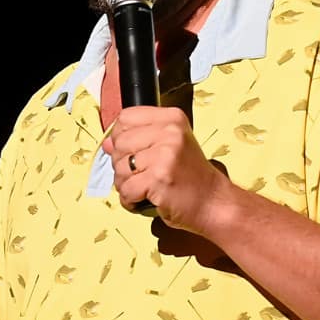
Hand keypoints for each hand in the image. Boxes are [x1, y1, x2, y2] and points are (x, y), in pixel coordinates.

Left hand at [100, 105, 229, 234]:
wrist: (213, 202)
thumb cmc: (191, 176)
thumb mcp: (169, 147)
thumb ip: (138, 140)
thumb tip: (106, 143)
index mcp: (172, 118)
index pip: (126, 117)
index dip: (121, 136)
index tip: (132, 151)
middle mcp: (170, 132)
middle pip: (119, 142)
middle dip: (121, 163)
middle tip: (139, 174)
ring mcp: (165, 155)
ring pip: (119, 167)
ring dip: (124, 184)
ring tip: (143, 188)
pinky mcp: (159, 179)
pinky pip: (126, 189)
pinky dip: (129, 200)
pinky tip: (143, 199)